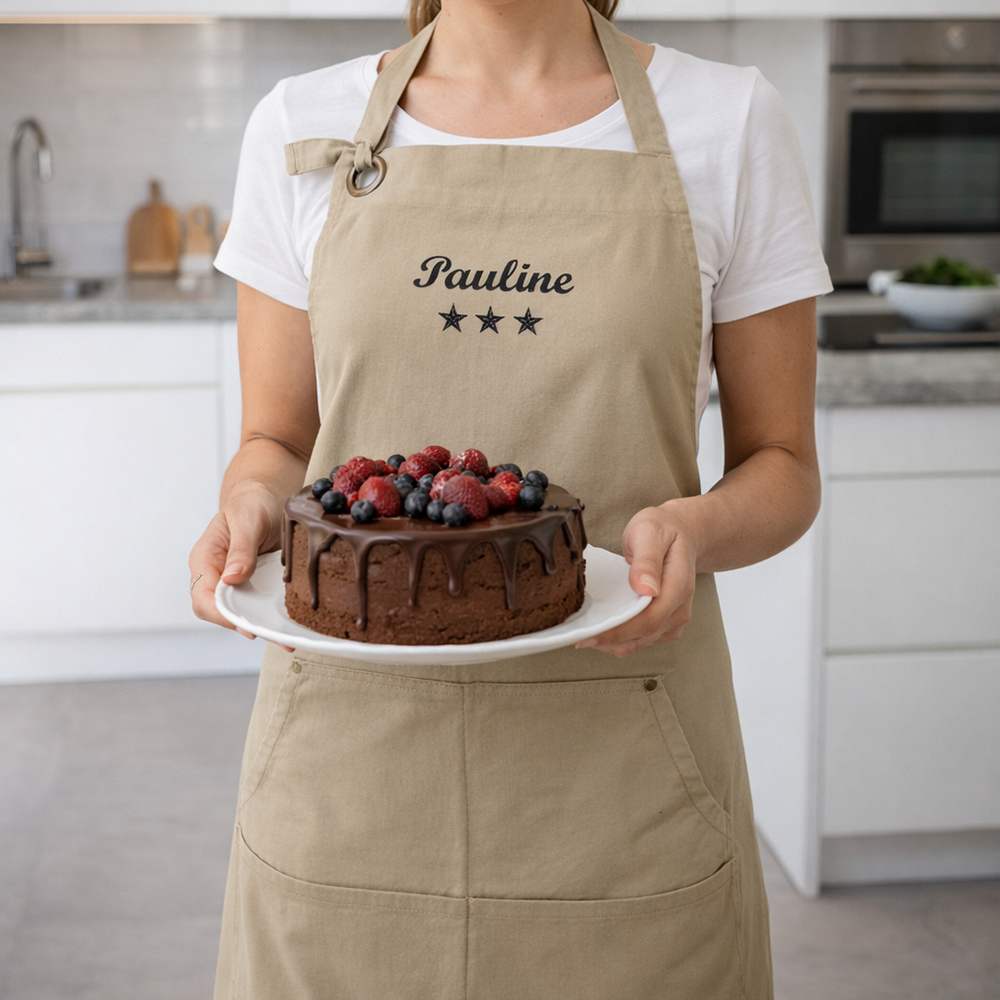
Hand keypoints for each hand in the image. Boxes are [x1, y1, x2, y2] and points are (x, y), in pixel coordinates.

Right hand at [188, 481, 292, 647]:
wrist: (265, 496)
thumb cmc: (251, 503)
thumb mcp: (247, 520)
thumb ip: (240, 549)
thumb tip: (231, 579)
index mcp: (205, 559)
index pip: (203, 596)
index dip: (222, 614)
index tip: (245, 624)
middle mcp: (216, 575)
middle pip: (219, 612)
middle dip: (243, 626)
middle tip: (272, 636)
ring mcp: (234, 582)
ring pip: (239, 613)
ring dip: (261, 627)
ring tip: (286, 641)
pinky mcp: (252, 585)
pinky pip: (257, 606)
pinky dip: (271, 618)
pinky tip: (289, 629)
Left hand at [576, 504, 698, 657]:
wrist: (680, 532)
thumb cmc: (662, 530)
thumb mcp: (650, 532)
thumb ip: (647, 560)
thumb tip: (646, 589)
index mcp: (679, 585)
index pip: (650, 619)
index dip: (619, 631)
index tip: (591, 634)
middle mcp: (680, 607)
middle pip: (645, 634)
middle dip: (610, 640)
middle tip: (579, 637)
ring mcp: (675, 617)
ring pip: (642, 641)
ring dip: (614, 643)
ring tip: (586, 635)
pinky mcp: (667, 622)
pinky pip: (643, 639)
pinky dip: (622, 640)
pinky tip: (603, 630)